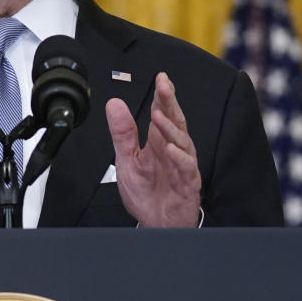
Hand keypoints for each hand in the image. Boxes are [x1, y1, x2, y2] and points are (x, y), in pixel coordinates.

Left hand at [106, 72, 200, 226]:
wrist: (154, 223)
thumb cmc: (145, 193)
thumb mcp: (126, 160)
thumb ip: (122, 133)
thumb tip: (115, 104)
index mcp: (158, 142)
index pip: (162, 113)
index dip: (162, 96)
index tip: (160, 78)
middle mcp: (172, 150)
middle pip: (175, 121)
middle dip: (170, 102)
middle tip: (164, 85)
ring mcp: (181, 166)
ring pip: (182, 142)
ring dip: (171, 128)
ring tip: (159, 115)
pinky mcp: (187, 184)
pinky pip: (186, 169)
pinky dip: (179, 158)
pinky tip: (170, 149)